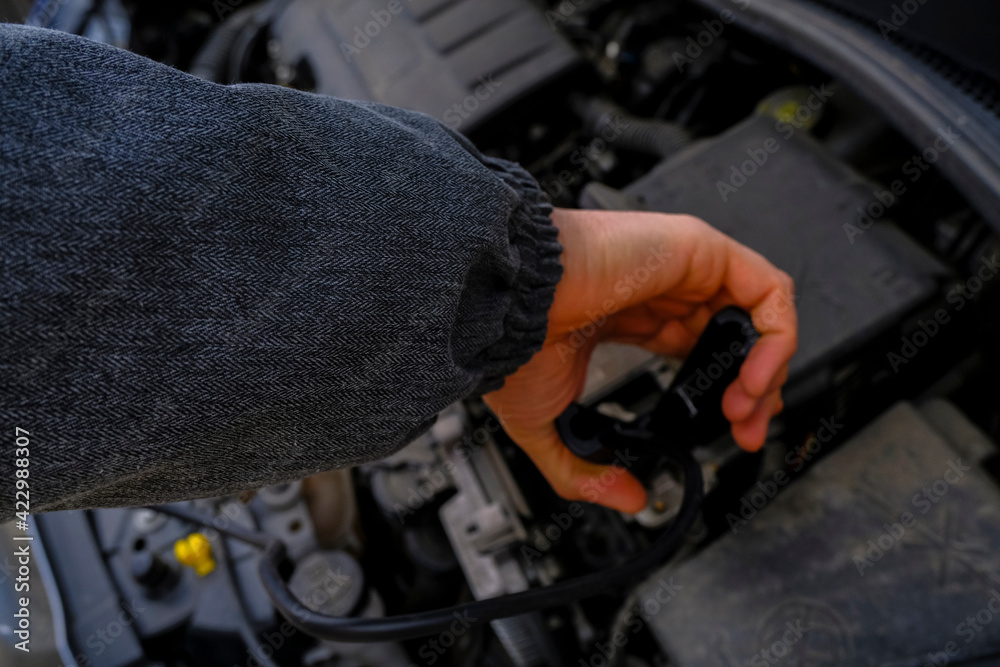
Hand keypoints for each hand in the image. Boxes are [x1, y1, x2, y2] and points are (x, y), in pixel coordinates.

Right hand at [484, 208, 797, 512]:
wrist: (508, 308)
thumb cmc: (513, 344)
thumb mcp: (546, 426)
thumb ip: (585, 470)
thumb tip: (628, 499)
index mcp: (630, 316)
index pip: (698, 347)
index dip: (726, 390)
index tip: (732, 428)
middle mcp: (661, 288)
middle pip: (735, 336)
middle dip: (756, 391)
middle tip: (747, 430)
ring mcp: (682, 267)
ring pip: (759, 315)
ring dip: (768, 369)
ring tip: (746, 410)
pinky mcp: (700, 249)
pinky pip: (767, 290)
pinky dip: (776, 339)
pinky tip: (751, 380)